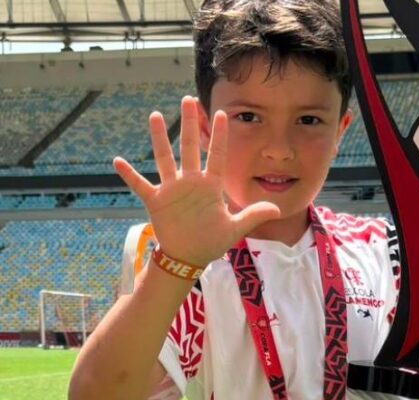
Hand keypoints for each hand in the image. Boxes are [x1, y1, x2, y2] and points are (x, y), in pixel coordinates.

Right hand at [113, 96, 279, 266]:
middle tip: (188, 100)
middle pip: (190, 147)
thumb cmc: (212, 242)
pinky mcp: (156, 201)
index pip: (217, 155)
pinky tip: (117, 160)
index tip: (222, 113)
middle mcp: (191, 182)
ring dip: (160, 138)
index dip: (220, 135)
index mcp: (211, 186)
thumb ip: (254, 216)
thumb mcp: (235, 229)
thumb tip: (278, 210)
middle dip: (190, 124)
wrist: (188, 258)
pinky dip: (129, 174)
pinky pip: (140, 185)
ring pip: (165, 158)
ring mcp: (172, 190)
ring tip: (156, 115)